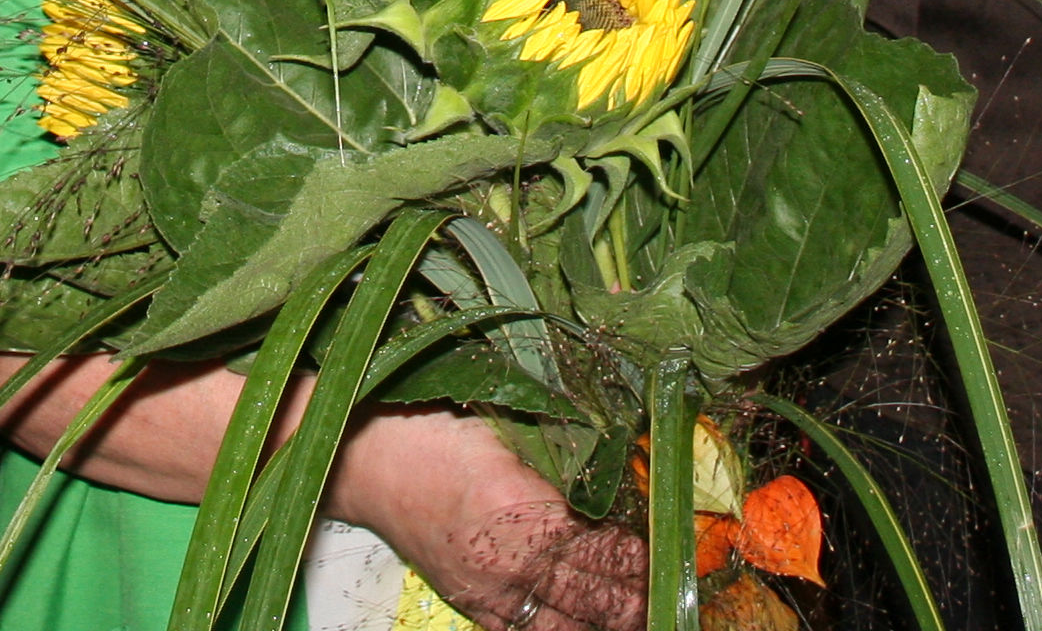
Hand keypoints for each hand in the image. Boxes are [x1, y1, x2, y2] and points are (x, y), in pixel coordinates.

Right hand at [325, 406, 645, 630]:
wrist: (365, 461)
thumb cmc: (431, 433)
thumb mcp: (504, 430)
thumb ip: (562, 457)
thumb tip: (621, 469)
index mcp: (520, 508)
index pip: (603, 544)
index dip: (643, 550)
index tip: (676, 544)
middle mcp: (508, 562)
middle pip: (595, 592)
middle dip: (639, 594)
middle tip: (676, 589)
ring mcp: (489, 592)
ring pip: (568, 625)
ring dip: (611, 620)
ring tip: (643, 615)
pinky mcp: (473, 607)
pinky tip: (590, 627)